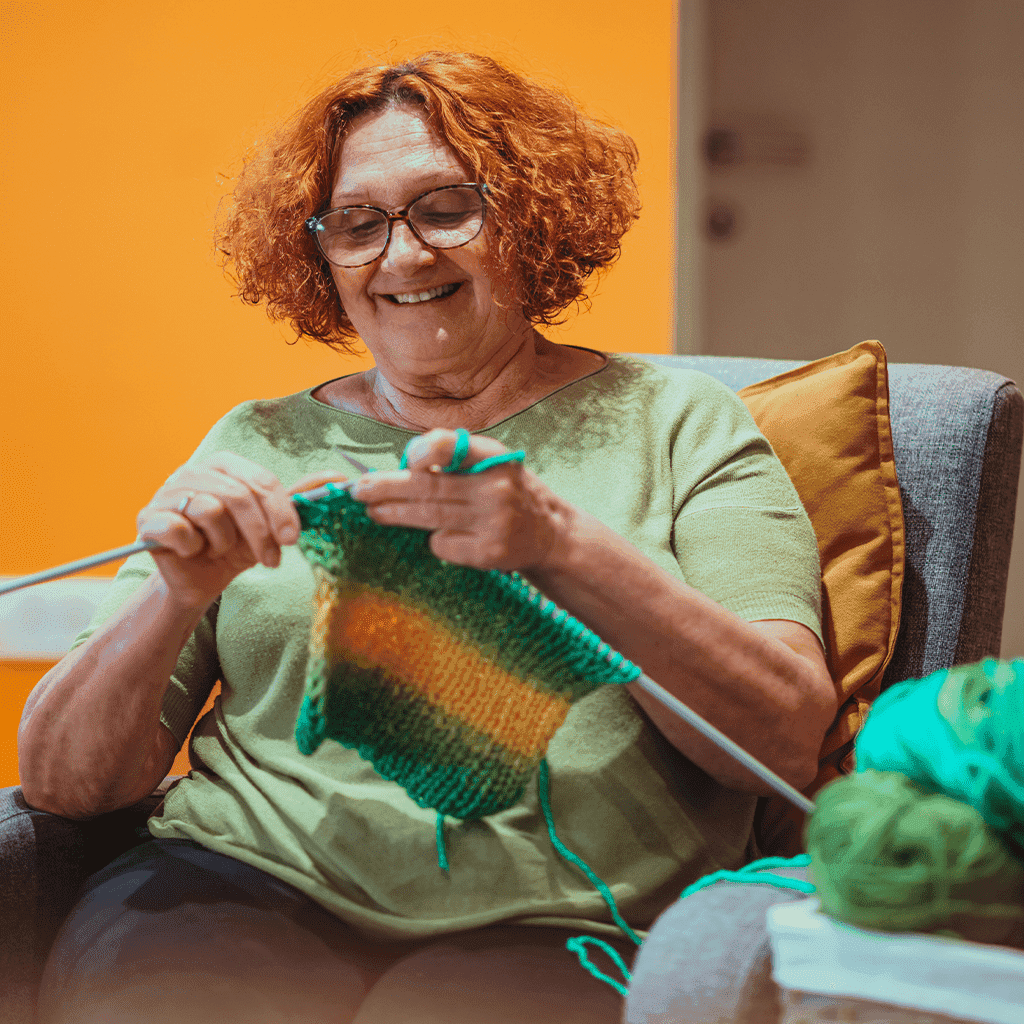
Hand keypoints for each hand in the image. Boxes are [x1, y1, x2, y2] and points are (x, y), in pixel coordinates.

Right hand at [137, 453, 347, 608]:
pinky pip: (180, 529)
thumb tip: (335, 478)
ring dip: (224, 541)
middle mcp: (194, 470)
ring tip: (221, 549)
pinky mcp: (148, 517)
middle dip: (260, 533)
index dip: (281, 510)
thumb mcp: (271, 525)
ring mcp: (167, 491)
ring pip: (210, 510)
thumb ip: (299, 499)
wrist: (200, 580)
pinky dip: (194, 547)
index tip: (292, 539)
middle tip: (270, 559)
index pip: (260, 479)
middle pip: (239, 495)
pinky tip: (193, 551)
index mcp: (225, 464)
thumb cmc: (236, 547)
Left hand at [350, 429, 570, 572]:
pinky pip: (443, 545)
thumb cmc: (505, 490)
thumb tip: (399, 466)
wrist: (549, 533)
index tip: (403, 463)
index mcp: (494, 456)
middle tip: (358, 491)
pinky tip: (440, 537)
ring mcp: (494, 522)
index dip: (418, 454)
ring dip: (394, 514)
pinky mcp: (489, 553)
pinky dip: (434, 541)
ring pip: (428, 518)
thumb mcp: (489, 463)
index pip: (447, 446)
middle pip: (427, 487)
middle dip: (386, 488)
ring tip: (373, 513)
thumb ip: (452, 458)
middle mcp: (496, 487)